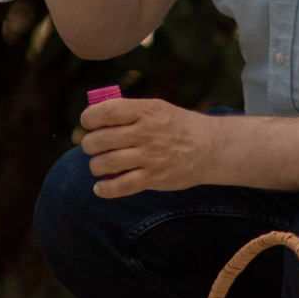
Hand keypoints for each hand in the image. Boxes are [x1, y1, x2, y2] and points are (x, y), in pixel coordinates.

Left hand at [79, 97, 216, 197]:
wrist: (210, 148)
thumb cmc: (175, 126)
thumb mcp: (155, 108)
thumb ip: (127, 111)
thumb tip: (93, 118)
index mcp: (145, 111)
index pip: (105, 112)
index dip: (89, 119)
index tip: (88, 124)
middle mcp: (146, 133)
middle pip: (100, 140)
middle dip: (89, 144)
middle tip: (92, 147)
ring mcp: (150, 157)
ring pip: (106, 163)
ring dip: (95, 166)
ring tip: (99, 165)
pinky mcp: (154, 178)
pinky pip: (121, 186)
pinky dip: (105, 189)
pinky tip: (100, 188)